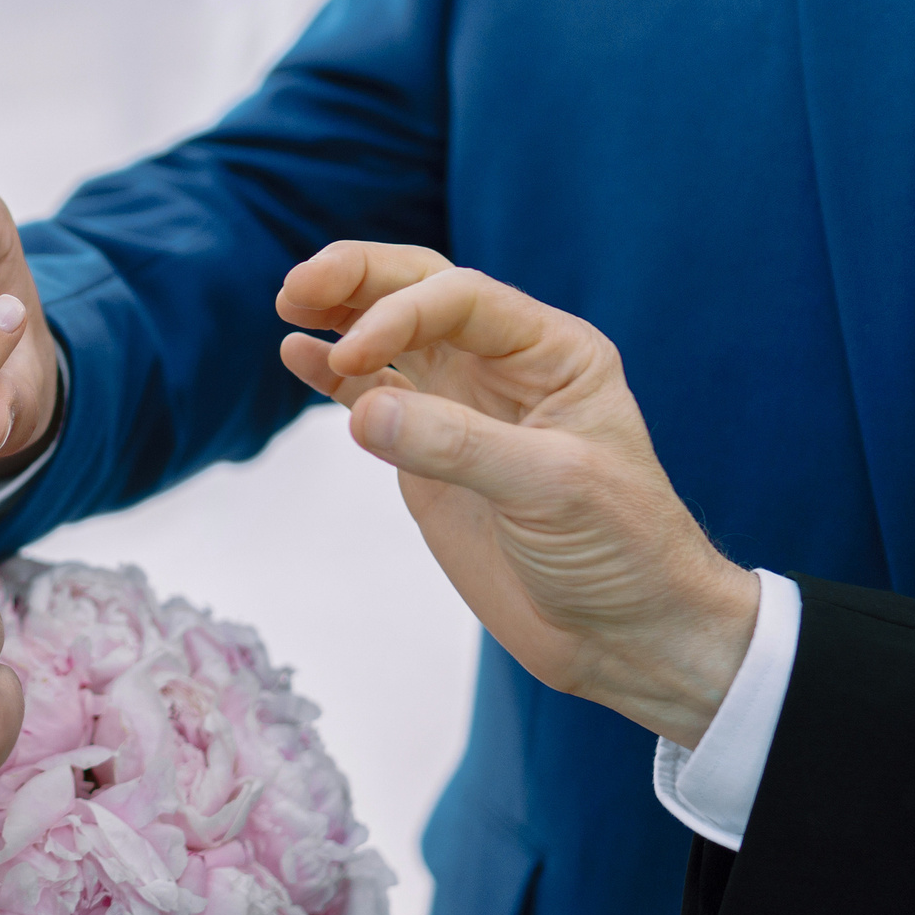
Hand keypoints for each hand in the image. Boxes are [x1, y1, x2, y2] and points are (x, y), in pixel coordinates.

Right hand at [276, 241, 758, 747]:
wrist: (625, 634)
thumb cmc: (622, 552)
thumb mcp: (553, 489)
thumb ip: (457, 445)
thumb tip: (364, 411)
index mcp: (554, 354)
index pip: (461, 298)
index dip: (399, 313)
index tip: (353, 358)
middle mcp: (504, 367)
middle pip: (420, 293)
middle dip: (359, 280)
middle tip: (298, 285)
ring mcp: (461, 409)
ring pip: (390, 338)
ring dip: (339, 315)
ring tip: (289, 304)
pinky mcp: (427, 455)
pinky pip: (372, 397)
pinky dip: (330, 377)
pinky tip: (294, 353)